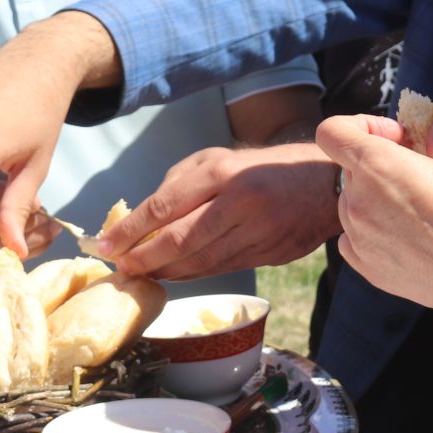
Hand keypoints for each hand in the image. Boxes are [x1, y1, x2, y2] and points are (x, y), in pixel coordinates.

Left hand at [101, 143, 338, 279]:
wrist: (327, 183)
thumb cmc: (262, 166)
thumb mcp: (218, 158)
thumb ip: (179, 184)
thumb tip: (143, 219)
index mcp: (224, 173)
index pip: (164, 207)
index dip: (129, 231)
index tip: (106, 245)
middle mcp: (240, 204)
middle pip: (178, 242)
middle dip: (142, 259)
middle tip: (121, 267)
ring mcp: (258, 234)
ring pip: (199, 263)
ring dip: (165, 272)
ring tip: (142, 272)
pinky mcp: (269, 255)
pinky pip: (220, 269)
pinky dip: (192, 274)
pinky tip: (174, 273)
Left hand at [317, 113, 432, 319]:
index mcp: (377, 166)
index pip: (332, 132)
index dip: (360, 125)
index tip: (398, 136)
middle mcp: (359, 203)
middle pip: (349, 169)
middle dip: (379, 162)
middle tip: (419, 169)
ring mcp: (361, 240)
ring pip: (353, 205)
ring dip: (376, 197)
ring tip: (419, 206)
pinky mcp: (370, 271)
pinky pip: (354, 240)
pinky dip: (372, 230)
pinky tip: (406, 233)